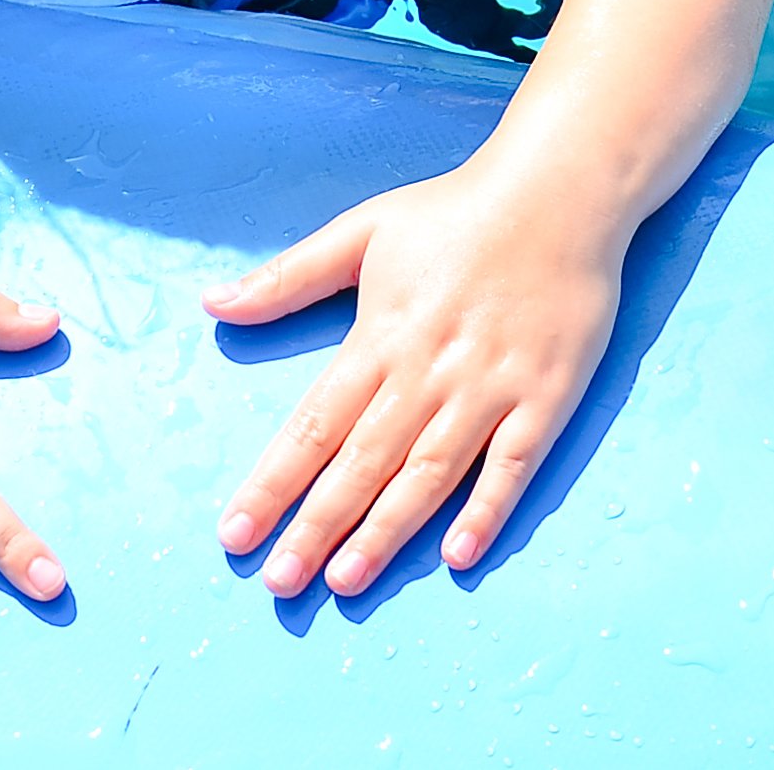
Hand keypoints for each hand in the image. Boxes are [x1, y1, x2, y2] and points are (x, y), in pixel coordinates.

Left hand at [202, 159, 625, 596]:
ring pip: (428, 473)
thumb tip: (213, 303)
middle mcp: (427, 371)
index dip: (271, 483)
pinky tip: (457, 555)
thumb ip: (287, 277)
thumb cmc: (456, 212)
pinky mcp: (545, 397)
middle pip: (362, 462)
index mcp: (379, 335)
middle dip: (316, 525)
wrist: (560, 190)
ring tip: (345, 581)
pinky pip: (512, 464)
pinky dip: (486, 509)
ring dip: (385, 531)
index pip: (312, 424)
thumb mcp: (361, 230)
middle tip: (278, 583)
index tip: (235, 532)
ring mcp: (489, 388)